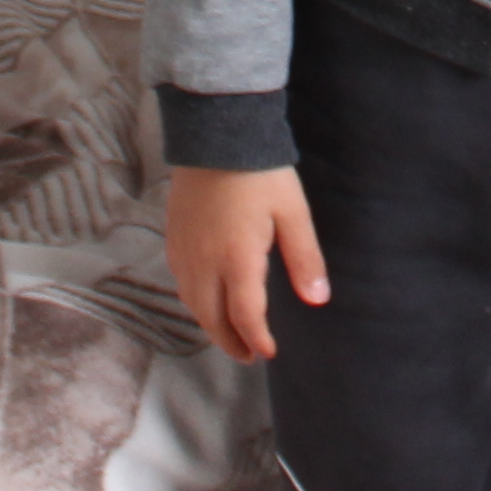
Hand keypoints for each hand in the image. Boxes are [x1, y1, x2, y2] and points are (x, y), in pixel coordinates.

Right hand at [164, 165, 326, 361]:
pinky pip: (180, 283)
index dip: (257, 340)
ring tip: (229, 334)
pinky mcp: (173, 238)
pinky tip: (206, 299)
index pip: (245, 316)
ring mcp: (184, 251)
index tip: (268, 353)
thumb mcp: (293, 212)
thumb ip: (305, 258)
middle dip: (230, 342)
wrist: (215, 134)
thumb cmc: (260, 172)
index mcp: (236, 260)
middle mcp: (204, 263)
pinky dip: (195, 302)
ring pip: (192, 304)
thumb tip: (318, 299)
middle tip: (248, 356)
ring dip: (210, 325)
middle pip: (212, 319)